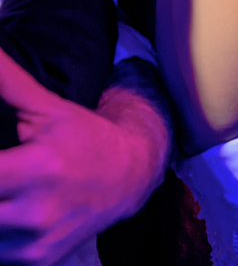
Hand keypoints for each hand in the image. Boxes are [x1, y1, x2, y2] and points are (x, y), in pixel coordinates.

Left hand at [0, 51, 166, 265]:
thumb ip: (9, 81)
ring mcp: (34, 243)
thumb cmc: (84, 137)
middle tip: (1, 172)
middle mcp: (36, 212)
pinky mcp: (36, 262)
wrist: (131, 176)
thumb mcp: (49, 108)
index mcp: (37, 169)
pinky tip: (10, 210)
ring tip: (6, 188)